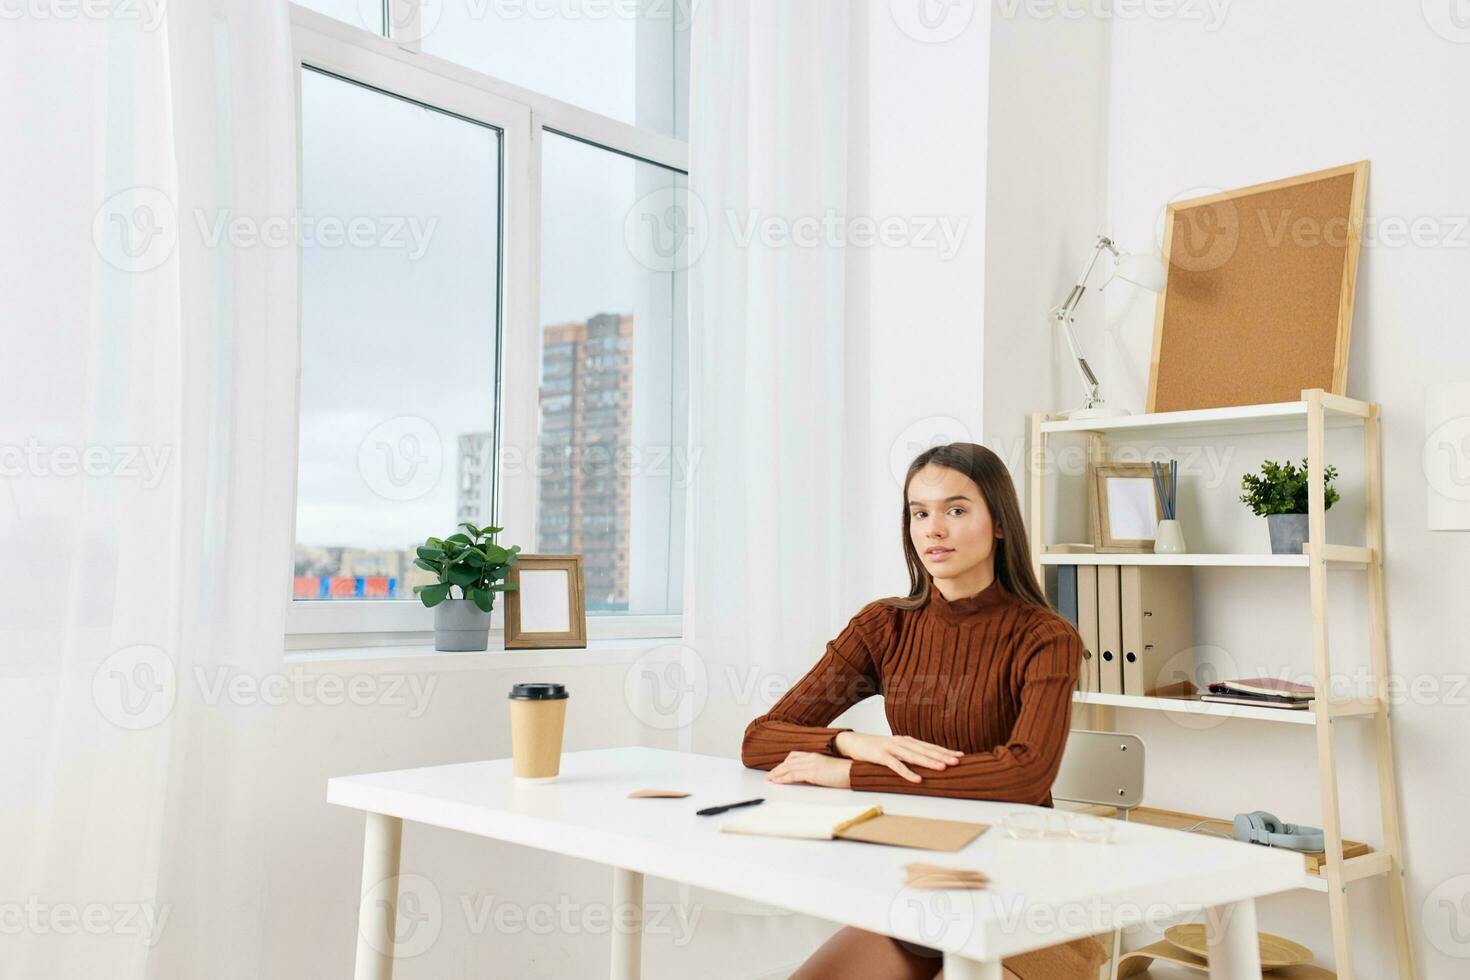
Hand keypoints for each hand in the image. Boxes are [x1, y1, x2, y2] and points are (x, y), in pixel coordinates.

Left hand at [766, 751, 852, 787]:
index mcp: (815, 755)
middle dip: (778, 769)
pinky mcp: (812, 772)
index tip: (778, 769)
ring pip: (788, 768)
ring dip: (777, 774)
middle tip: (769, 775)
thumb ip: (819, 769)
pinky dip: (783, 778)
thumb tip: (813, 776)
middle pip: (789, 761)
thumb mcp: (829, 768)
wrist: (854, 770)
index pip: (794, 756)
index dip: (785, 763)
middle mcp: (811, 757)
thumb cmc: (846, 771)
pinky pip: (793, 774)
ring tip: (769, 779)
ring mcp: (811, 764)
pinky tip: (777, 781)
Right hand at [832, 732, 963, 783]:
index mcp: (907, 741)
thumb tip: (926, 761)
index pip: (929, 746)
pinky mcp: (881, 756)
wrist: (853, 742)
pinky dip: (908, 773)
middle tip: (958, 761)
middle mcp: (902, 742)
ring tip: (943, 768)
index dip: (945, 751)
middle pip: (925, 750)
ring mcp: (891, 748)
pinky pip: (896, 766)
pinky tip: (918, 779)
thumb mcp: (895, 749)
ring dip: (929, 762)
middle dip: (942, 756)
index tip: (961, 755)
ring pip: (914, 756)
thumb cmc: (876, 748)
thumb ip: (908, 753)